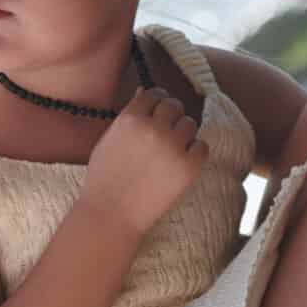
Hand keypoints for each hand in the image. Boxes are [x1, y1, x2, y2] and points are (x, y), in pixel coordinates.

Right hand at [82, 87, 208, 237]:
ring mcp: (173, 147)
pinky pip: (202, 146)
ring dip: (183, 134)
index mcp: (130, 118)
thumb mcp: (108, 140)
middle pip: (175, 105)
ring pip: (190, 123)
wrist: (111, 215)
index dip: (157, 103)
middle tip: (165, 134)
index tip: (157, 115)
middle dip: (171, 117)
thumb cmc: (104, 179)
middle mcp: (153, 128)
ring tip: (171, 151)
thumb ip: (128, 115)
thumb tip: (145, 91)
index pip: (155, 93)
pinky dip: (195, 152)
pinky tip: (181, 162)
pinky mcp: (188, 167)